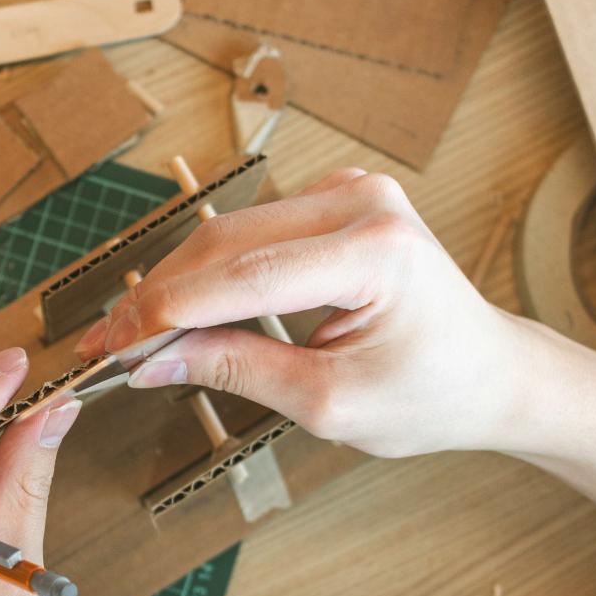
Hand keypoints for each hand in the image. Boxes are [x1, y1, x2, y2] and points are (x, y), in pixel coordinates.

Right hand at [76, 169, 529, 458]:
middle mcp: (362, 203)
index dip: (165, 312)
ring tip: (129, 334)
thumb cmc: (430, 394)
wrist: (490, 373)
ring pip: (230, 232)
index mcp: (375, 252)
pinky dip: (210, 270)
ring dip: (178, 283)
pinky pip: (253, 230)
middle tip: (105, 346)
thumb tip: (153, 358)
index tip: (111, 346)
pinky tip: (180, 309)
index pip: (243, 276)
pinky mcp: (337, 199)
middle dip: (160, 297)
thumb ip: (237, 371)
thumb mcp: (329, 403)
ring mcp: (351, 192)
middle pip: (226, 242)